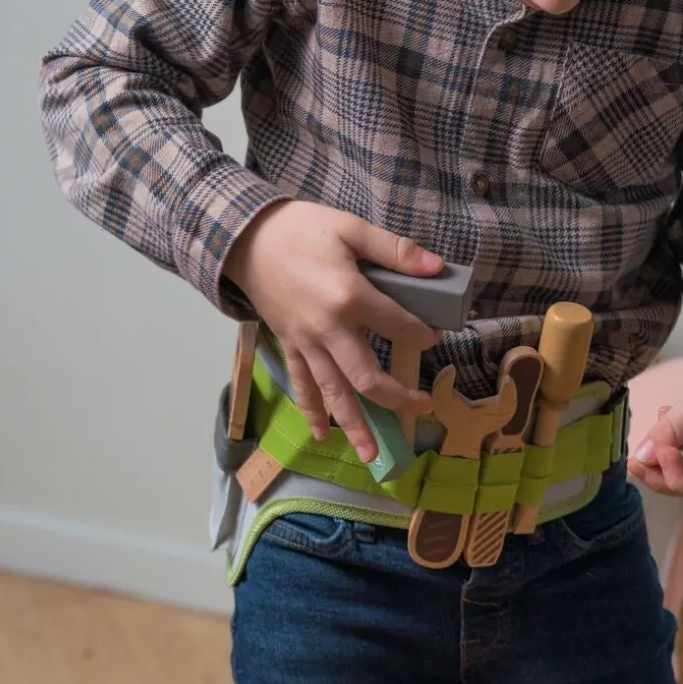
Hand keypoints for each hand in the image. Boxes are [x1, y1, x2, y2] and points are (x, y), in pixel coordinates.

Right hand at [223, 200, 442, 461]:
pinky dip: (311, 411)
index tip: (436, 334)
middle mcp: (328, 331)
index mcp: (349, 298)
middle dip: (396, 398)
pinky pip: (301, 385)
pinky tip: (323, 435)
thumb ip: (395, 251)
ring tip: (373, 455)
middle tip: (423, 408)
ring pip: (333, 393)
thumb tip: (438, 268)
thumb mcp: (351, 228)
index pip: (398, 326)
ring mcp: (305, 343)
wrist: (244, 236)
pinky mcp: (288, 345)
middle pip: (366, 377)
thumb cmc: (301, 229)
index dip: (422, 333)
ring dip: (355, 425)